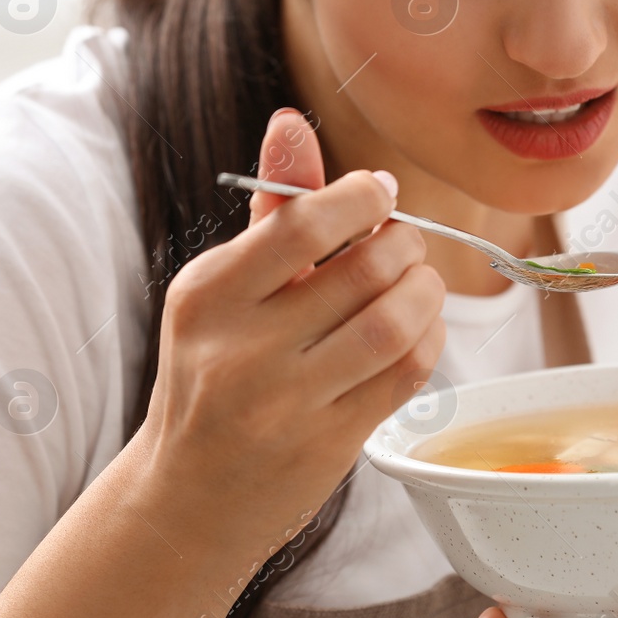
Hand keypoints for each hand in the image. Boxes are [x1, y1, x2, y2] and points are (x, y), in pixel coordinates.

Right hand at [136, 108, 445, 544]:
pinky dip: (428, 338)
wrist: (188, 496)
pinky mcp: (328, 444)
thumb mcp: (223, 288)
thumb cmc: (212, 371)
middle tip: (404, 244)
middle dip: (405, 244)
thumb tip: (291, 121)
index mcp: (207, 294)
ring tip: (417, 283)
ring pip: (396, 320)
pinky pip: (407, 372)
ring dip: (426, 290)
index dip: (362, 198)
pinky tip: (416, 330)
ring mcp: (285, 403)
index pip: (303, 223)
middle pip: (366, 268)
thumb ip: (270, 207)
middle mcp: (240, 349)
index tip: (379, 196)